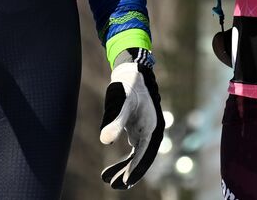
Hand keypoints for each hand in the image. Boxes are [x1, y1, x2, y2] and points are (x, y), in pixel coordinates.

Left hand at [99, 48, 164, 188]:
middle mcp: (151, 130)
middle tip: (114, 186)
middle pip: (143, 158)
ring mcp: (145, 130)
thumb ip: (114, 121)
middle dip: (130, 173)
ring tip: (107, 179)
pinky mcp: (138, 129)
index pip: (145, 152)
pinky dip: (125, 160)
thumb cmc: (128, 85)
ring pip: (137, 156)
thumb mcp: (121, 101)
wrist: (132, 71)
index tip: (124, 181)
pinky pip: (134, 150)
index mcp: (152, 125)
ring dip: (125, 168)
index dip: (136, 168)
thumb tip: (105, 141)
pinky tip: (114, 168)